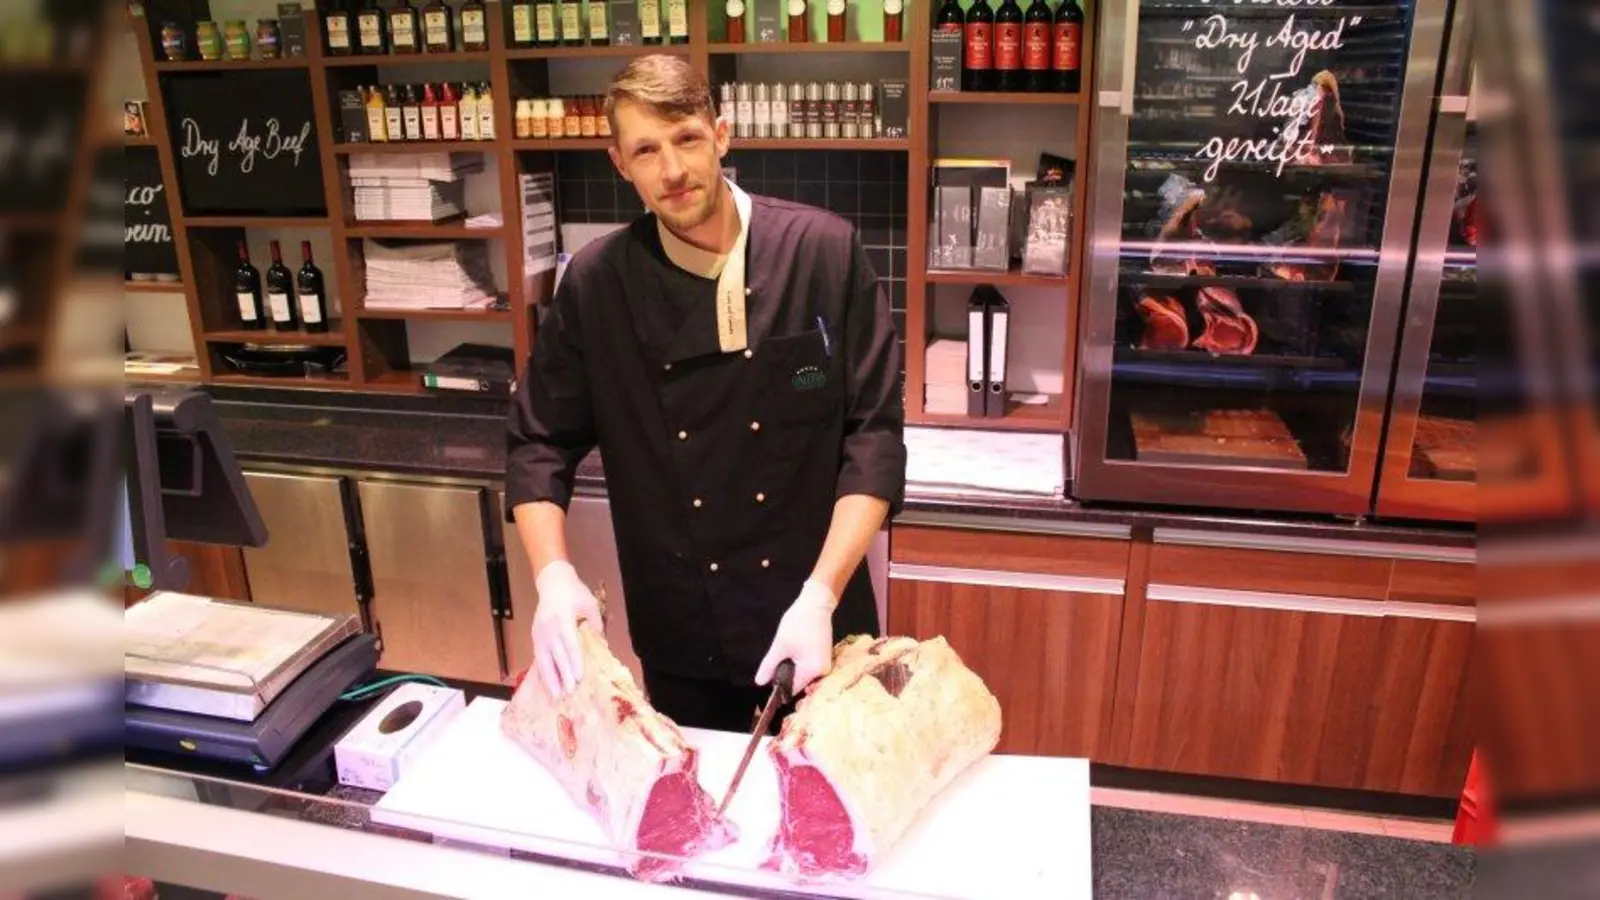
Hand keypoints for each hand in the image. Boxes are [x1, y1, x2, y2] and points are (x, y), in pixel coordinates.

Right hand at [532, 559, 602, 698]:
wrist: (553, 582)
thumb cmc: (574, 592)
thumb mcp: (590, 604)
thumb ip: (595, 625)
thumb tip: (601, 646)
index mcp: (563, 618)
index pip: (569, 644)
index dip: (574, 662)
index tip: (579, 677)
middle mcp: (549, 627)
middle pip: (556, 655)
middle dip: (563, 675)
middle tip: (569, 692)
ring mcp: (539, 632)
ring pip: (543, 659)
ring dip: (549, 678)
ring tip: (555, 694)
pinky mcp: (535, 636)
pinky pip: (539, 657)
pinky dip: (543, 671)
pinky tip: (548, 683)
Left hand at [755, 578, 837, 693]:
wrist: (816, 603)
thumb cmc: (798, 623)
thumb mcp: (780, 645)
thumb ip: (769, 666)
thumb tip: (759, 683)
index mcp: (813, 670)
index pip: (793, 689)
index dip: (779, 688)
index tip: (769, 680)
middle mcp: (823, 671)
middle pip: (799, 683)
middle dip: (786, 676)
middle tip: (778, 660)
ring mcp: (825, 664)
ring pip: (803, 675)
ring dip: (793, 669)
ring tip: (786, 654)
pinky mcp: (824, 657)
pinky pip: (809, 667)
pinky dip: (799, 663)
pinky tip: (794, 651)